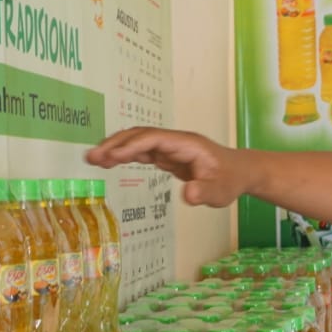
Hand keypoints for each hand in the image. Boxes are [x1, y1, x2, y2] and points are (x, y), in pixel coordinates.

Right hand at [85, 127, 249, 207]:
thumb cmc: (231, 180)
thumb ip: (205, 192)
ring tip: (92, 159)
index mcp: (187, 144)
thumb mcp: (221, 191)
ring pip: (138, 142)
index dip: (132, 146)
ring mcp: (171, 147)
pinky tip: (109, 162)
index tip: (112, 157)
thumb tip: (189, 195)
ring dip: (116, 148)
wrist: (240, 172)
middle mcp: (176, 141)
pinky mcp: (168, 156)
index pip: (154, 139)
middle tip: (91, 157)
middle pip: (141, 136)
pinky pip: (142, 151)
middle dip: (116, 144)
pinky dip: (125, 155)